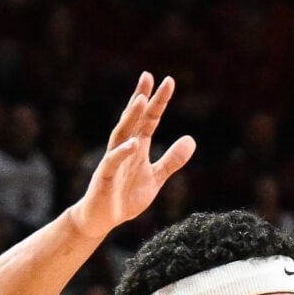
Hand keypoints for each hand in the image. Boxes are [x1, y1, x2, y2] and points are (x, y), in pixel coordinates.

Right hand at [68, 74, 195, 241]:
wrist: (102, 218)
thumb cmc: (126, 196)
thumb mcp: (156, 178)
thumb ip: (172, 160)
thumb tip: (192, 139)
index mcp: (138, 147)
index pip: (149, 119)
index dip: (158, 102)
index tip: (167, 81)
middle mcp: (124, 148)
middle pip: (133, 119)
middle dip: (141, 98)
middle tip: (148, 76)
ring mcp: (113, 160)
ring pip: (121, 133)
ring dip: (130, 117)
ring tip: (140, 100)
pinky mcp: (105, 176)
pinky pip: (113, 161)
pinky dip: (123, 152)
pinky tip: (134, 143)